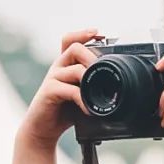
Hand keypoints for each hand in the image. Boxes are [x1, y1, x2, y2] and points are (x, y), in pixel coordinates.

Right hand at [20, 30, 101, 149]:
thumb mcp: (82, 95)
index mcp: (66, 64)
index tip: (99, 34)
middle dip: (92, 56)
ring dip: (90, 78)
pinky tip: (88, 109)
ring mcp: (52, 78)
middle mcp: (58, 67)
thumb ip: (93, 87)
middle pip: (75, 48)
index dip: (83, 34)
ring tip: (100, 93)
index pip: (71, 40)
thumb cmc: (64, 111)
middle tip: (104, 70)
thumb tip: (119, 88)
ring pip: (75, 68)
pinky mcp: (49, 92)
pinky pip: (70, 90)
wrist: (43, 129)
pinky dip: (82, 99)